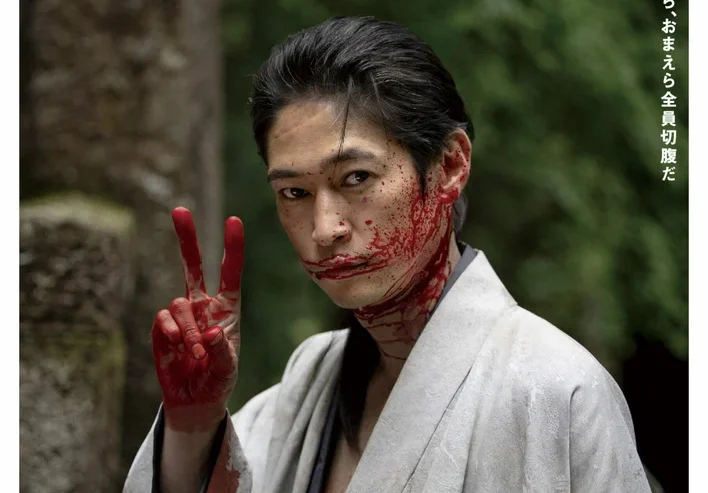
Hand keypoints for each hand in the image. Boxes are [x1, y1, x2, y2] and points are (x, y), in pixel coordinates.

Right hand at [151, 207, 243, 431]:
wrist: (195, 400)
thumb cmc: (218, 379)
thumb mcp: (228, 369)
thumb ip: (222, 352)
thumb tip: (210, 332)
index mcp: (227, 308)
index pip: (230, 272)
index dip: (232, 247)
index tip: (234, 221)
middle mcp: (203, 305)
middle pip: (193, 265)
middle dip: (186, 238)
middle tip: (179, 211)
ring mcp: (181, 315)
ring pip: (179, 303)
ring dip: (187, 328)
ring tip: (194, 353)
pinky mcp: (162, 328)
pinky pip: (163, 318)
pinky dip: (171, 332)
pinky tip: (177, 349)